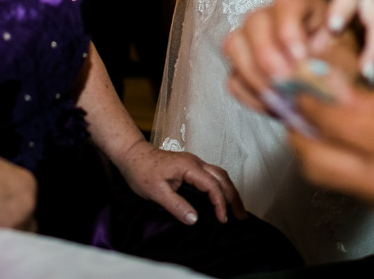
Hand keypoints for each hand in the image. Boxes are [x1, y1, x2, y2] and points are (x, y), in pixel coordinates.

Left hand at [114, 140, 245, 223]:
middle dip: (234, 197)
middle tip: (241, 217)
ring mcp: (194, 163)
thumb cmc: (141, 170)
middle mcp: (195, 162)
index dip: (220, 203)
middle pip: (222, 178)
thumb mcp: (155, 192)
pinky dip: (222, 187)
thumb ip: (176, 205)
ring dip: (230, 191)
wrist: (132, 155)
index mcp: (188, 167)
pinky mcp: (191, 166)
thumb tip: (194, 219)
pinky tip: (222, 197)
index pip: (212, 186)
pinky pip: (213, 175)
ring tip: (237, 209)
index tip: (222, 219)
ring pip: (220, 175)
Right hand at [224, 0, 339, 116]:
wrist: (335, 86)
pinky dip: (250, 94)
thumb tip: (311, 71)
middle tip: (285, 82)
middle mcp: (271, 15)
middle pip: (253, 22)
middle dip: (266, 55)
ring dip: (254, 75)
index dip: (289, 31)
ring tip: (279, 98)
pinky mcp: (243, 66)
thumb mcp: (348, 56)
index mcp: (301, 5)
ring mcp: (251, 39)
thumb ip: (333, 59)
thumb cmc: (345, 63)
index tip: (301, 58)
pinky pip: (233, 77)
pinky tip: (274, 106)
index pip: (285, 4)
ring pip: (234, 45)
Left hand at [287, 81, 373, 232]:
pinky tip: (355, 151)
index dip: (304, 103)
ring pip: (330, 180)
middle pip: (314, 160)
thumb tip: (337, 92)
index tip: (293, 88)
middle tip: (294, 113)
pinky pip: (357, 193)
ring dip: (318, 153)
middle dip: (296, 134)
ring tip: (318, 129)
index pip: (329, 121)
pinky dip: (348, 170)